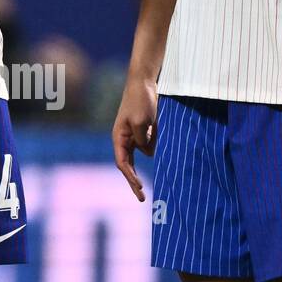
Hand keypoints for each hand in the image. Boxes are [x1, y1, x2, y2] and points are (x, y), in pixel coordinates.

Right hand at [112, 77, 157, 200]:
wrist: (143, 82)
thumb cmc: (140, 101)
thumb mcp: (140, 123)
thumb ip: (142, 141)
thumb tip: (147, 154)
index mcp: (119, 138)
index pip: (123, 164)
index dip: (130, 178)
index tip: (140, 188)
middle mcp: (124, 139)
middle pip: (128, 166)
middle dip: (134, 182)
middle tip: (143, 198)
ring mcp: (134, 135)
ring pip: (141, 155)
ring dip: (148, 161)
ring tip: (159, 167)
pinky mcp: (143, 130)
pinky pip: (148, 145)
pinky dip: (154, 149)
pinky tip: (162, 147)